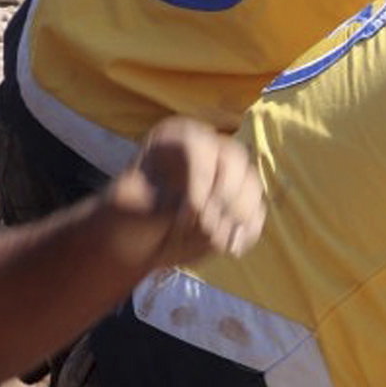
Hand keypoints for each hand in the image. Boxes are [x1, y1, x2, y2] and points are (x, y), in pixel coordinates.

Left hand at [99, 118, 264, 267]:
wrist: (137, 238)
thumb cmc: (129, 214)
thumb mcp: (133, 205)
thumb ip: (165, 204)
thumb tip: (202, 211)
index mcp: (176, 138)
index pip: (200, 146)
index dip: (200, 179)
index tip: (188, 213)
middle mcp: (209, 149)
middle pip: (235, 162)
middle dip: (224, 198)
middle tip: (206, 228)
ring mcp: (230, 175)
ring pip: (251, 187)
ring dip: (238, 218)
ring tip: (217, 243)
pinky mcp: (241, 202)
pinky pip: (256, 212)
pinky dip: (248, 232)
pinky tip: (232, 248)